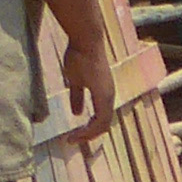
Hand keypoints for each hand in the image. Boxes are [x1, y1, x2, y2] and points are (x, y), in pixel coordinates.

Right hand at [42, 21, 123, 150]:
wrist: (85, 40)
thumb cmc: (79, 56)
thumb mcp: (75, 81)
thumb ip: (77, 97)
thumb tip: (76, 113)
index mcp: (104, 95)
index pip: (100, 121)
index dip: (88, 131)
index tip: (72, 136)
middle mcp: (109, 97)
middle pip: (103, 126)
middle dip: (87, 135)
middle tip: (72, 140)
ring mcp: (108, 95)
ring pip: (103, 124)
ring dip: (88, 134)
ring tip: (73, 139)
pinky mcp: (104, 93)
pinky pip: (100, 118)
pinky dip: (89, 128)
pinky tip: (78, 131)